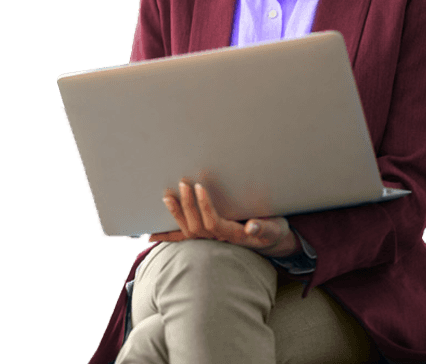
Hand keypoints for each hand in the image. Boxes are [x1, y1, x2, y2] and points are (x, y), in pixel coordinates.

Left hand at [148, 180, 301, 257]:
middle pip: (197, 226)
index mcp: (234, 236)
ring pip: (188, 232)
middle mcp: (219, 241)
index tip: (199, 187)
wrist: (270, 241)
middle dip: (188, 205)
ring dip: (176, 215)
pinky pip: (184, 239)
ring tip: (167, 197)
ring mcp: (211, 241)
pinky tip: (152, 236)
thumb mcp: (274, 227)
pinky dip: (168, 237)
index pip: (214, 223)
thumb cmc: (272, 231)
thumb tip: (252, 226)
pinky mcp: (206, 239)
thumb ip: (264, 227)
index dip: (204, 206)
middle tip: (182, 183)